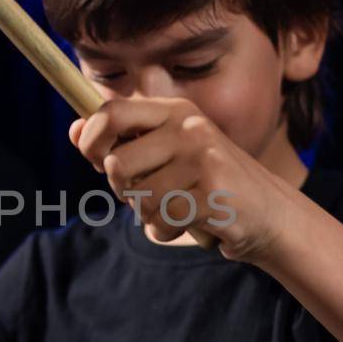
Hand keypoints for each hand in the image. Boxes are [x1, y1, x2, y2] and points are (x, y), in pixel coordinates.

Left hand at [70, 96, 300, 265]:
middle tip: (149, 193)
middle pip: (116, 164)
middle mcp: (188, 127)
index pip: (110, 112)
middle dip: (123, 190)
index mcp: (174, 111)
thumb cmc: (206, 183)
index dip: (91, 140)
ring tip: (173, 209)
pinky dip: (165, 229)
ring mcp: (203, 158)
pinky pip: (162, 219)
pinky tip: (187, 222)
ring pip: (139, 198)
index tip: (95, 161)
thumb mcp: (166, 154)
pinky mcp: (213, 191)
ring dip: (147, 214)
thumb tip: (74, 129)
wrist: (268, 213)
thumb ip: (122, 142)